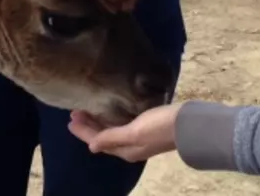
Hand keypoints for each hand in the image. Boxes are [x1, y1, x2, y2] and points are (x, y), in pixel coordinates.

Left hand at [67, 104, 181, 162]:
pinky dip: (111, 119)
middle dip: (88, 126)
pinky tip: (110, 111)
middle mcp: (129, 146)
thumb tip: (91, 147)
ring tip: (87, 110)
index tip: (70, 118)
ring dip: (98, 122)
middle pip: (103, 137)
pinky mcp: (146, 128)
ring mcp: (138, 137)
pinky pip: (121, 125)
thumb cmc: (159, 126)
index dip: (83, 131)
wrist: (189, 124)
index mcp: (125, 150)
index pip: (97, 141)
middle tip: (75, 111)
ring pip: (111, 131)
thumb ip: (112, 138)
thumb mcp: (134, 132)